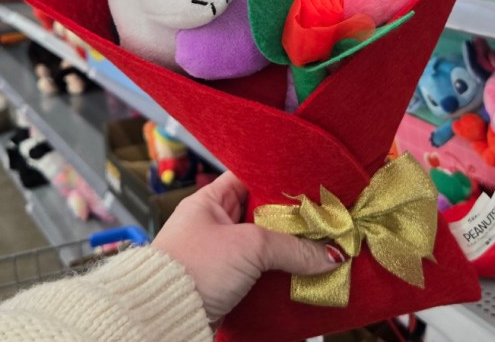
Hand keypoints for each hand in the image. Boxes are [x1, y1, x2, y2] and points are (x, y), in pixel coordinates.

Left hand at [153, 172, 338, 321]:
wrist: (165, 317)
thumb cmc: (192, 269)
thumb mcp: (249, 247)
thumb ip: (292, 247)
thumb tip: (329, 254)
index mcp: (209, 201)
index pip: (250, 177)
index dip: (279, 179)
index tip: (308, 184)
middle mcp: (212, 224)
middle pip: (261, 214)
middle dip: (290, 220)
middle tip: (320, 218)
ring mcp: (218, 253)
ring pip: (262, 245)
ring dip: (286, 250)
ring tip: (317, 246)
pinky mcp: (223, 281)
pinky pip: (257, 271)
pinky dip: (276, 273)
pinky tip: (299, 273)